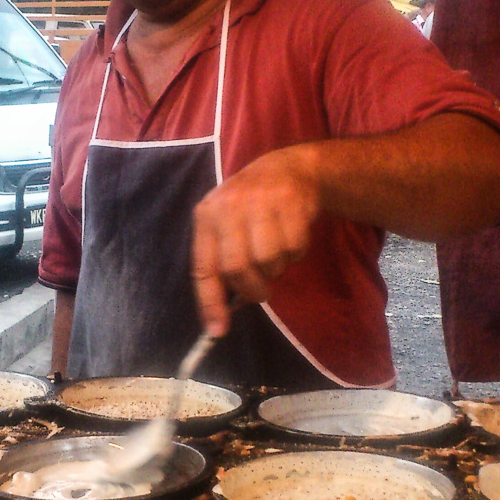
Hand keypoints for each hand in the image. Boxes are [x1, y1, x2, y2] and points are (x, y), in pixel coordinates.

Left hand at [192, 146, 320, 335]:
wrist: (289, 168)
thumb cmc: (252, 207)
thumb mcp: (227, 225)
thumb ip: (222, 263)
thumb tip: (221, 316)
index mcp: (206, 215)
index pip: (203, 267)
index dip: (210, 302)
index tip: (217, 331)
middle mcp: (229, 206)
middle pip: (237, 268)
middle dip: (252, 289)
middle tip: (262, 291)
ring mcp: (260, 201)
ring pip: (268, 261)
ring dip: (277, 269)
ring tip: (277, 253)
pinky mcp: (290, 201)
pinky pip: (294, 248)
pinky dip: (296, 253)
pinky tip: (292, 235)